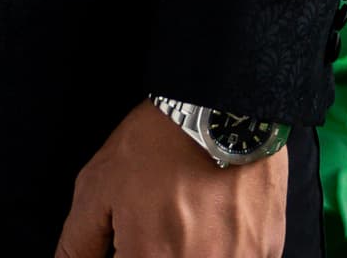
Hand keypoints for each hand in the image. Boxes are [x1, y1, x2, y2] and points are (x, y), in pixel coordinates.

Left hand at [54, 101, 289, 257]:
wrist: (226, 104)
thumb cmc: (161, 142)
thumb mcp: (99, 187)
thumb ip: (78, 244)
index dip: (126, 253)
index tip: (128, 240)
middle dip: (155, 250)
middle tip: (159, 221)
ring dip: (192, 248)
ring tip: (188, 216)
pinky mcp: (268, 250)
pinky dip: (224, 247)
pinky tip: (216, 217)